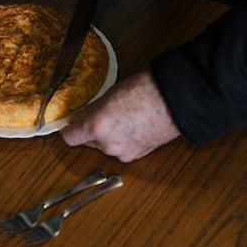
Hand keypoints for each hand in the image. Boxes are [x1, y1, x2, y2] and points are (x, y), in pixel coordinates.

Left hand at [60, 71, 180, 161]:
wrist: (177, 100)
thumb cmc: (145, 90)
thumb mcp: (109, 94)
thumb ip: (91, 110)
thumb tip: (78, 117)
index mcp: (96, 127)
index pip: (69, 138)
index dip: (70, 129)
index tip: (71, 123)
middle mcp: (107, 145)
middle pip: (88, 142)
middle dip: (92, 130)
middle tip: (103, 113)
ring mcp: (123, 153)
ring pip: (105, 146)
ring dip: (108, 136)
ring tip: (123, 117)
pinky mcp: (137, 156)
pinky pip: (121, 149)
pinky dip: (123, 140)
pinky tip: (133, 125)